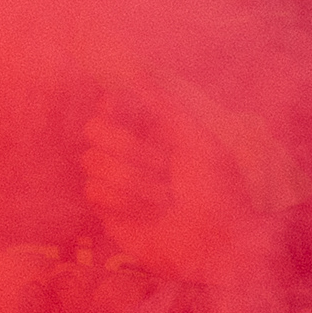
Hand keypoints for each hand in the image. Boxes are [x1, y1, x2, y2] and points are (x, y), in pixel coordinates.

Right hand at [83, 87, 268, 283]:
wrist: (218, 245)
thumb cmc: (219, 191)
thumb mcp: (198, 140)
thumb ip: (164, 104)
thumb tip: (134, 67)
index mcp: (156, 132)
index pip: (113, 105)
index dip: (113, 104)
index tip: (119, 104)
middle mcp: (134, 154)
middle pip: (95, 131)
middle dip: (129, 148)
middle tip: (164, 167)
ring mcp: (120, 183)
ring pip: (92, 162)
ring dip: (134, 180)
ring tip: (166, 197)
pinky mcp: (110, 213)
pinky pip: (94, 192)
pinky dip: (125, 201)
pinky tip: (150, 214)